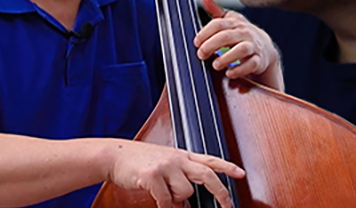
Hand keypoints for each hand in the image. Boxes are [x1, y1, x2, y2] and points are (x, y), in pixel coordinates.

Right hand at [107, 140, 244, 207]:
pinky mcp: (152, 176)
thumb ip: (179, 174)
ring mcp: (165, 166)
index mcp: (181, 154)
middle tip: (227, 205)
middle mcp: (176, 158)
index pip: (209, 159)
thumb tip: (187, 198)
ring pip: (185, 192)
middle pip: (207, 175)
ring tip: (165, 195)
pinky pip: (166, 200)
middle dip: (220, 193)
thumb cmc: (138, 160)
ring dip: (177, 200)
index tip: (241, 174)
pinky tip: (159, 202)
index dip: (227, 167)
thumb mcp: (163, 161)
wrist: (114, 155)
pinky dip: (165, 206)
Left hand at [194, 0, 283, 90]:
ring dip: (226, 58)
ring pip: (241, 50)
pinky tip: (229, 73)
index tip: (196, 42)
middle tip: (201, 55)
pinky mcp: (259, 60)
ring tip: (215, 65)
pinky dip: (240, 69)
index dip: (205, 33)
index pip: (218, 24)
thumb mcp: (230, 21)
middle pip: (226, 37)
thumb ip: (216, 12)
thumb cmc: (240, 34)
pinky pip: (251, 65)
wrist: (264, 48)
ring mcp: (253, 46)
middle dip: (211, 46)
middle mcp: (244, 33)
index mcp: (234, 23)